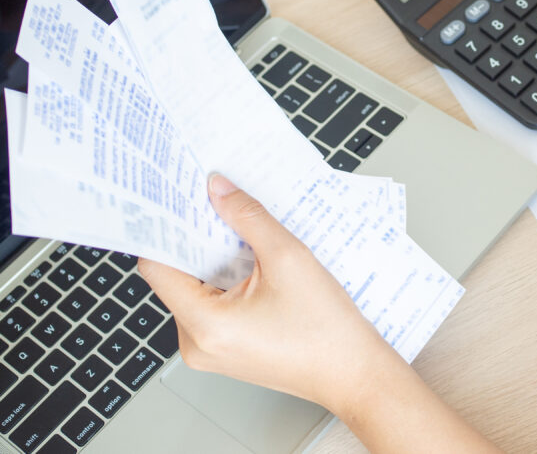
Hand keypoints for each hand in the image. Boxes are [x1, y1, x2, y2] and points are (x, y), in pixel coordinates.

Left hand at [138, 173, 391, 413]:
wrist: (353, 373)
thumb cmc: (326, 331)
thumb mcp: (289, 258)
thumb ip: (248, 217)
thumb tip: (219, 189)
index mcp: (203, 324)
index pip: (156, 265)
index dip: (165, 228)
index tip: (179, 200)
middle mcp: (196, 343)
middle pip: (175, 275)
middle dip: (199, 239)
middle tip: (220, 207)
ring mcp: (209, 350)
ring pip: (196, 289)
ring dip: (217, 260)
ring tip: (248, 239)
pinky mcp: (225, 350)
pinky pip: (212, 305)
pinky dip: (229, 280)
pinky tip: (256, 266)